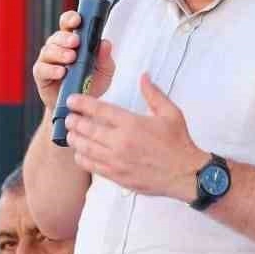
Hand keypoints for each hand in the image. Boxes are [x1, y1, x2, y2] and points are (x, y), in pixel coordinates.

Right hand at [32, 11, 115, 110]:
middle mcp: (58, 47)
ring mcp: (48, 60)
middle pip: (57, 36)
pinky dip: (52, 69)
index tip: (78, 20)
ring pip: (48, 50)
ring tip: (71, 58)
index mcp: (72, 41)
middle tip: (75, 42)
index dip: (71, 19)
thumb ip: (105, 57)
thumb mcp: (104, 71)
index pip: (68, 24)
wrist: (79, 106)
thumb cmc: (90, 84)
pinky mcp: (41, 75)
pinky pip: (42, 69)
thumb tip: (105, 43)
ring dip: (60, 52)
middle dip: (66, 37)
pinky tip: (61, 72)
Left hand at [63, 75, 205, 200]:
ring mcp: (116, 161)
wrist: (186, 174)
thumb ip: (154, 94)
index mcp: (131, 124)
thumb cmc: (179, 143)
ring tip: (71, 133)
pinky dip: (82, 158)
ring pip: (85, 148)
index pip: (98, 110)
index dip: (81, 103)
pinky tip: (81, 153)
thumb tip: (144, 76)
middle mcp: (120, 142)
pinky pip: (91, 166)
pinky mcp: (117, 176)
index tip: (72, 100)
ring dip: (74, 139)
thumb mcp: (171, 113)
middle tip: (68, 117)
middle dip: (73, 121)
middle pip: (86, 129)